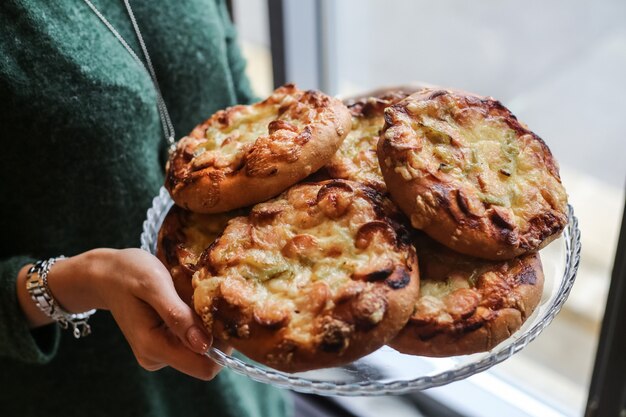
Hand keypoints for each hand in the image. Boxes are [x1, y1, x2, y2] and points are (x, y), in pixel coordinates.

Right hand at [18, 248, 228, 379]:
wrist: (104, 274)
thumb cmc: (128, 272)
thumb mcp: (154, 284)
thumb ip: (177, 315)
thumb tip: (205, 344)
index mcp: (153, 346)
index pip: (204, 366)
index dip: (221, 345)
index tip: (222, 315)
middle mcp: (156, 357)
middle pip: (205, 357)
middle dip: (214, 331)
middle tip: (209, 299)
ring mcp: (158, 352)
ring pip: (200, 347)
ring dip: (204, 324)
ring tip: (193, 296)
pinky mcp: (161, 344)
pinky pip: (190, 339)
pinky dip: (195, 321)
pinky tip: (186, 301)